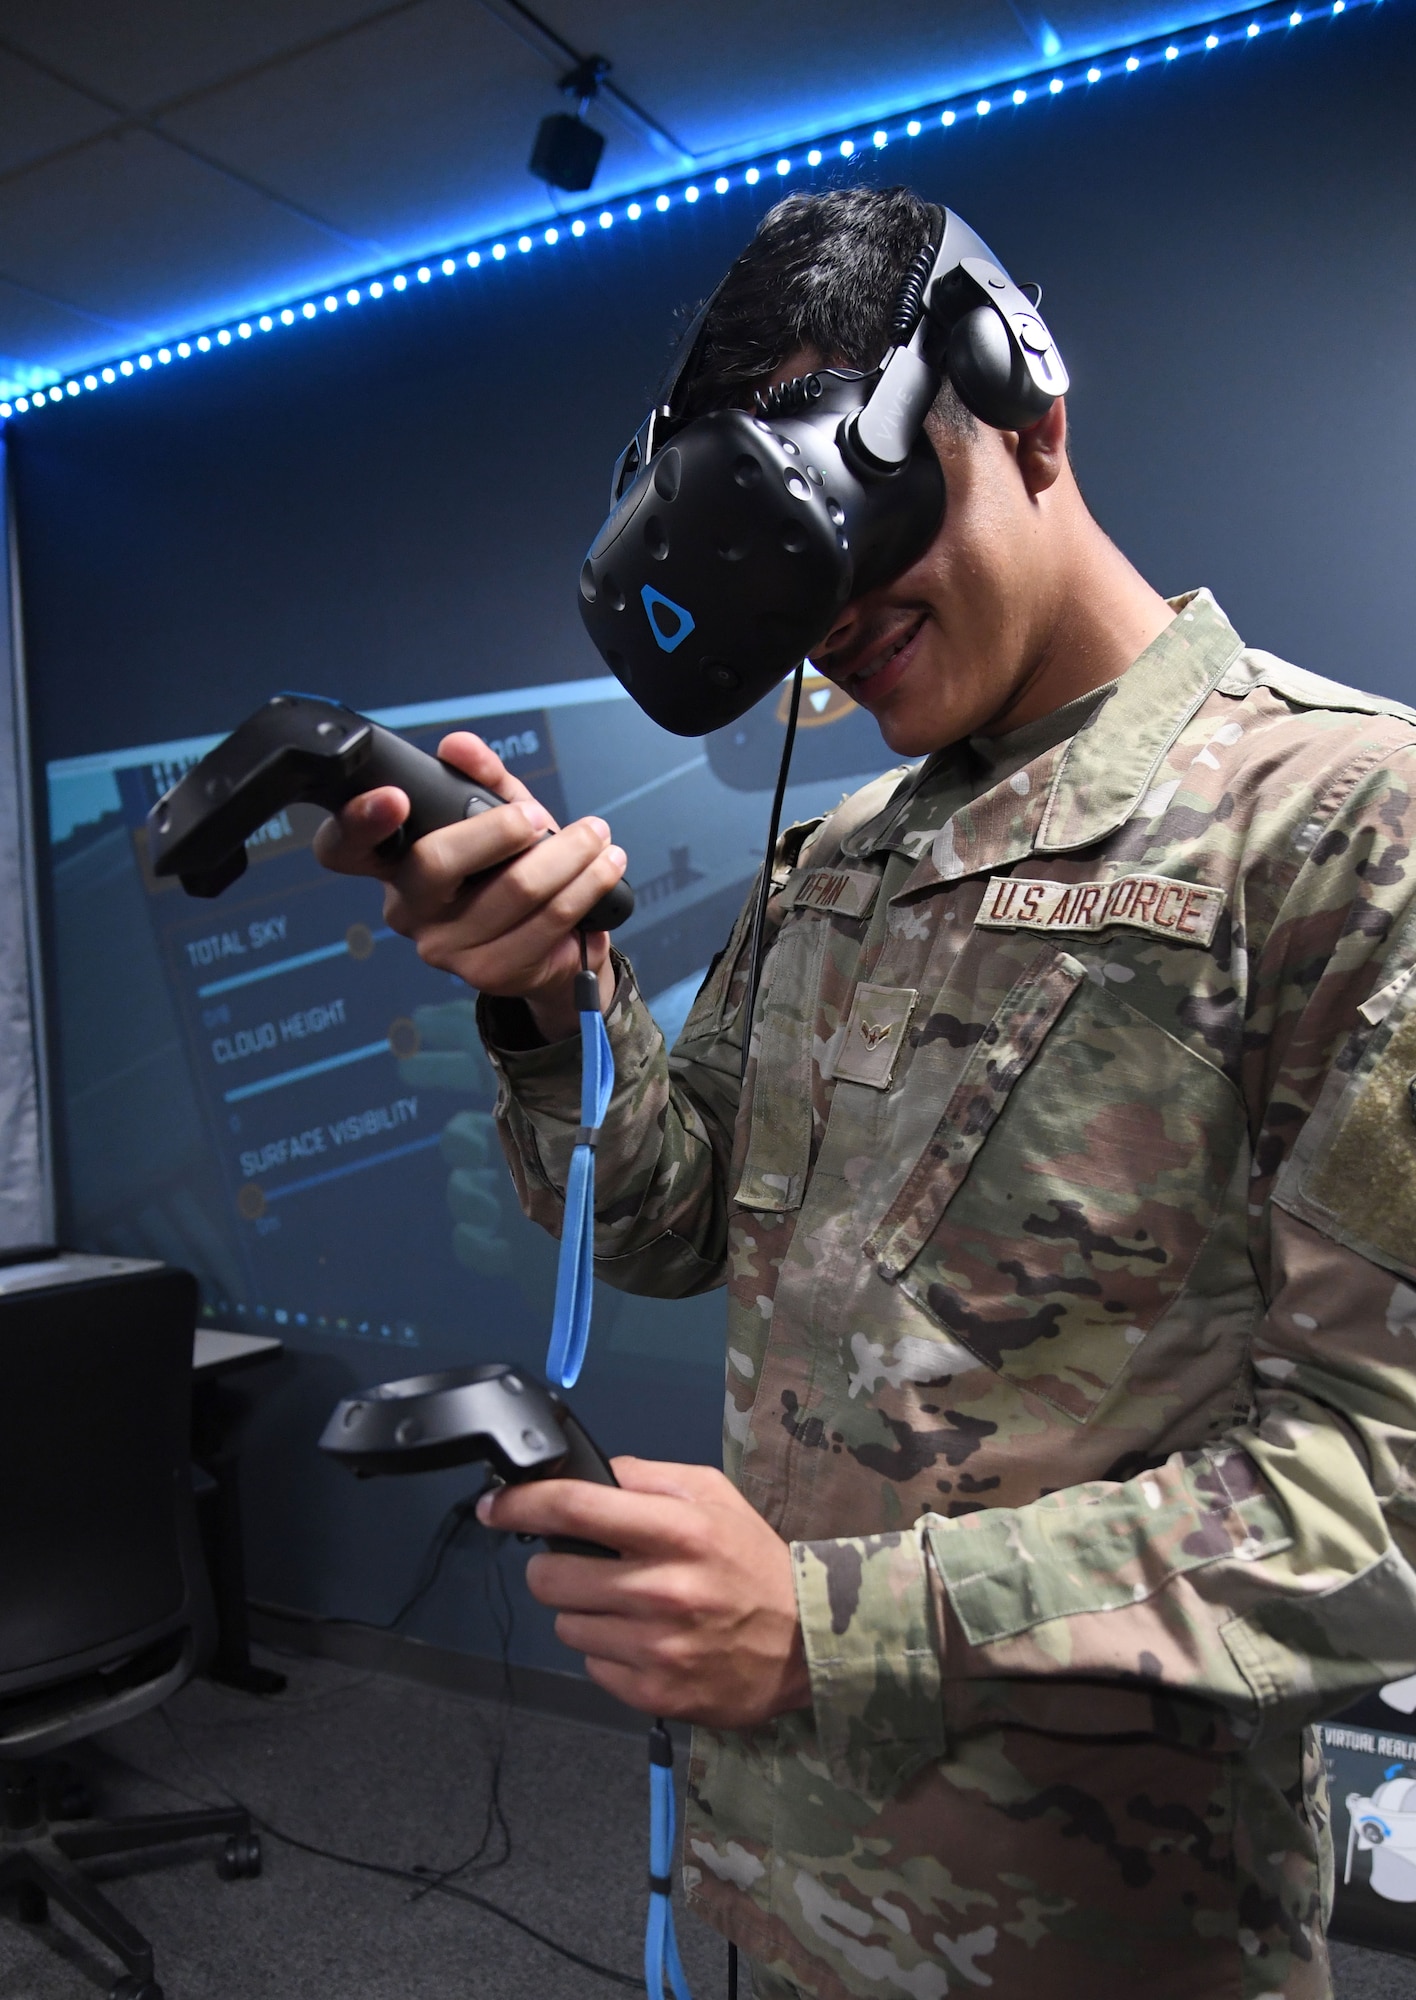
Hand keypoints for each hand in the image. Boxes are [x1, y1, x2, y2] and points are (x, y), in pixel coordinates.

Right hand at [312, 730, 621, 1037]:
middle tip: (537, 817)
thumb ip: (482, 777)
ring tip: (596, 837)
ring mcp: (443, 947)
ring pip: (512, 891)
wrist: (555, 946)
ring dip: (569, 856)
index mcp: (390, 863)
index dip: (359, 821)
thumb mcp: (499, 814)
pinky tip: (605, 869)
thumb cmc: (513, 870)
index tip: (395, 798)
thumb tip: (460, 745)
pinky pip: (547, 921)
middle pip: (437, 862)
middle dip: (500, 829)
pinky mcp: (487, 973)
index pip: (344, 846)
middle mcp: (406, 909)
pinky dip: (586, 887)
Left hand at [477, 1457, 811, 1728]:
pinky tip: (641, 1640)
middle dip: (556, 1567)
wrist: (806, 1643)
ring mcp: (655, 1647)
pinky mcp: (653, 1692)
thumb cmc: (753, 1563)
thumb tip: (590, 1474)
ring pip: (565, 1625)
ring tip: (627, 1606)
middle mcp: (662, 1589)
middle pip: (551, 1577)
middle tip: (586, 1567)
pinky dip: (606, 1652)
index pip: (576, 1509)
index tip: (495, 1505)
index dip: (522, 1504)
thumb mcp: (714, 1496)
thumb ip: (649, 1478)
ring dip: (584, 1613)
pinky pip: (591, 1666)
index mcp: (678, 1530)